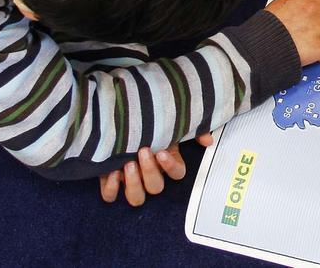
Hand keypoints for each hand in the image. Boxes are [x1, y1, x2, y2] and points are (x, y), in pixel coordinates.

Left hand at [99, 133, 214, 206]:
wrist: (120, 120)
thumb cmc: (147, 123)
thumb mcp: (168, 123)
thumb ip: (190, 130)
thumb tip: (208, 141)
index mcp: (166, 164)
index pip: (177, 174)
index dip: (170, 166)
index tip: (162, 152)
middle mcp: (150, 176)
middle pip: (156, 188)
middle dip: (149, 171)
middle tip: (142, 152)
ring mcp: (131, 182)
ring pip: (136, 198)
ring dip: (133, 184)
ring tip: (127, 164)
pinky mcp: (111, 183)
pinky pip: (110, 196)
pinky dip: (110, 188)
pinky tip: (111, 172)